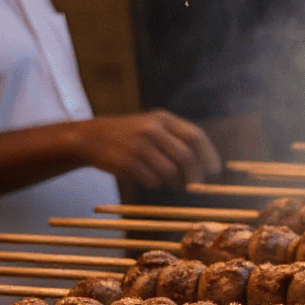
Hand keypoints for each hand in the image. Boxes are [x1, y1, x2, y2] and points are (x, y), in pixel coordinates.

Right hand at [72, 111, 221, 188]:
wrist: (89, 137)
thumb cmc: (128, 135)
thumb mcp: (151, 125)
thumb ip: (175, 137)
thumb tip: (205, 162)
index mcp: (162, 118)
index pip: (195, 136)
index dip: (209, 155)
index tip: (215, 170)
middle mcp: (152, 129)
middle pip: (186, 156)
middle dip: (195, 175)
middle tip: (196, 186)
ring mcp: (138, 145)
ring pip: (170, 171)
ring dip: (174, 182)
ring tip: (169, 182)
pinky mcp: (127, 161)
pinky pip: (152, 180)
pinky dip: (156, 184)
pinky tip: (150, 181)